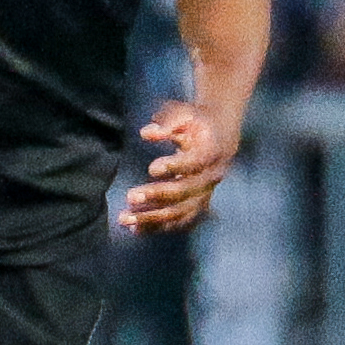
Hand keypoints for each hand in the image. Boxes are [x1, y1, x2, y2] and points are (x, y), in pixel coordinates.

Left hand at [120, 98, 238, 232]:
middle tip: (130, 196)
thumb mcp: (186, 114)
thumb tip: (147, 133)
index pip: (195, 164)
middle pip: (185, 192)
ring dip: (152, 218)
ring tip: (125, 219)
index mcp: (210, 153)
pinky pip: (178, 221)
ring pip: (180, 212)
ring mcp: (203, 195)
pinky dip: (158, 227)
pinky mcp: (195, 205)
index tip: (151, 168)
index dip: (175, 167)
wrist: (220, 139)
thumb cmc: (197, 124)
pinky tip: (135, 230)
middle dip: (157, 196)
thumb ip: (168, 122)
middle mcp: (209, 178)